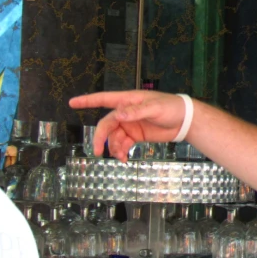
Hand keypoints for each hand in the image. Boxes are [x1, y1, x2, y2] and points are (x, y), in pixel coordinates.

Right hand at [69, 90, 188, 161]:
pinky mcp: (136, 135)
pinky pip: (122, 144)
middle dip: (101, 138)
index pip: (104, 99)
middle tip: (97, 151)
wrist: (185, 121)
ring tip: (121, 156)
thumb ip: (136, 111)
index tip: (72, 103)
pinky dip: (121, 151)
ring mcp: (130, 124)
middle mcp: (126, 112)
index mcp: (129, 100)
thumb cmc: (171, 108)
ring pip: (114, 137)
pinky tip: (124, 158)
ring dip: (113, 147)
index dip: (87, 101)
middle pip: (107, 124)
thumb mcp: (155, 108)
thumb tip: (118, 114)